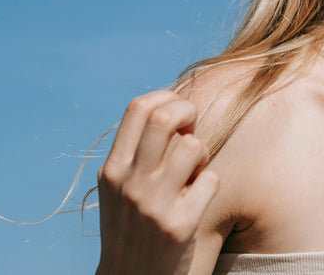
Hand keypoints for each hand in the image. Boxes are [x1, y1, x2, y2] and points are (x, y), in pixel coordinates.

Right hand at [96, 90, 219, 274]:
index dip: (166, 98)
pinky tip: (199, 199)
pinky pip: (211, 180)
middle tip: (193, 128)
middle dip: (189, 112)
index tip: (178, 110)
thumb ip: (136, 153)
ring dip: (202, 153)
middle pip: (165, 117)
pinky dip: (210, 184)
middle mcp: (129, 184)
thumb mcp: (120, 189)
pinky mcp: (179, 225)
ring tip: (195, 171)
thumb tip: (170, 108)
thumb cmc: (134, 227)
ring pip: (193, 146)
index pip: (138, 108)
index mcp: (112, 170)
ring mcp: (153, 205)